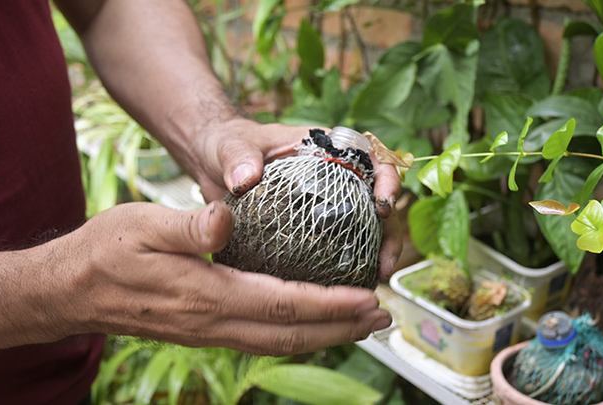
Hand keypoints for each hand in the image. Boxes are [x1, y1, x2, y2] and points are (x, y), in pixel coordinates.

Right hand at [54, 201, 390, 355]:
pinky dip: (294, 334)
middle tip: (382, 317)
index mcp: (205, 294)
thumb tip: (226, 218)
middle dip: (340, 328)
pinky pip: (260, 338)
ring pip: (277, 341)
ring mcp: (207, 332)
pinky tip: (307, 324)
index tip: (366, 298)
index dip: (328, 304)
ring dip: (323, 335)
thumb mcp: (141, 223)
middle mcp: (212, 322)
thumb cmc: (105, 251)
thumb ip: (188, 226)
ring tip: (359, 326)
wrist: (71, 291)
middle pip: (289, 334)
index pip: (280, 304)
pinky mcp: (202, 330)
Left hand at [193, 118, 402, 279]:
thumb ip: (238, 157)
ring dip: (377, 251)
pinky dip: (348, 262)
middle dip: (390, 230)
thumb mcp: (230, 146)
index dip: (387, 179)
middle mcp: (332, 175)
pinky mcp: (312, 225)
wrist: (212, 163)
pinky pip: (337, 243)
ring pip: (364, 225)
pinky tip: (346, 288)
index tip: (384, 204)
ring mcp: (325, 202)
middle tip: (385, 260)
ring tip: (377, 279)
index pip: (370, 158)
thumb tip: (246, 178)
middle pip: (376, 199)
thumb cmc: (226, 144)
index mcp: (323, 149)